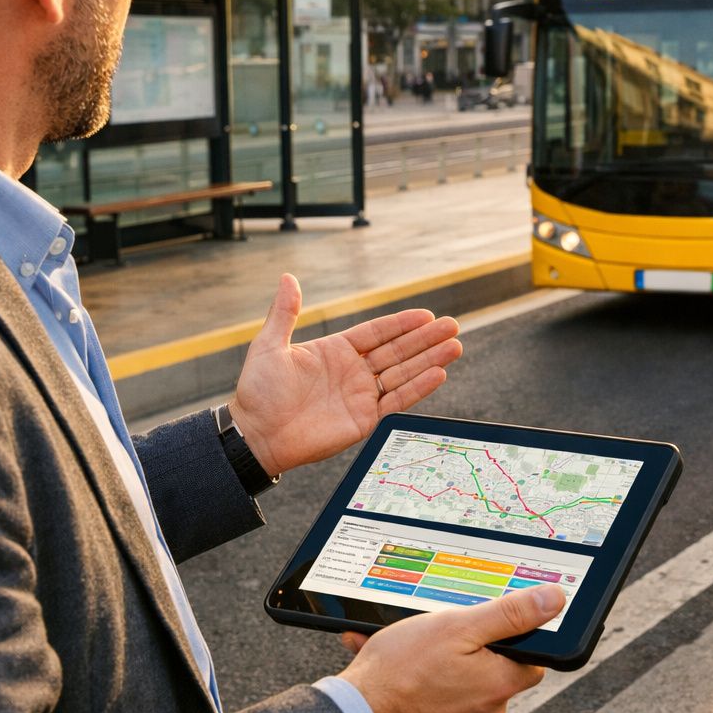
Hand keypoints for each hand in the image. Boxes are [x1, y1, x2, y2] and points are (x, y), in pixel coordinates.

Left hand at [229, 274, 461, 475]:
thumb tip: (288, 278)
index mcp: (336, 351)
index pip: (377, 333)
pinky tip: (438, 374)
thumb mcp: (270, 345)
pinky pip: (397, 401)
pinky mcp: (365, 420)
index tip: (426, 314)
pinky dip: (419, 388)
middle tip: (452, 326)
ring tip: (455, 346)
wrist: (256, 435)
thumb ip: (285, 313)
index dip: (402, 324)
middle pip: (398, 351)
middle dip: (425, 339)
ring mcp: (361, 396)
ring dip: (430, 360)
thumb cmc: (258, 392)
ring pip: (403, 373)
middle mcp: (353, 372)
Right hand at [338, 585, 564, 712]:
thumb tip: (553, 600)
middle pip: (493, 669)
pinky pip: (434, 699)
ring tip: (406, 644)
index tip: (488, 623)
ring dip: (437, 662)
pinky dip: (419, 681)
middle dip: (467, 647)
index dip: (511, 635)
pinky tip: (395, 662)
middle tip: (438, 630)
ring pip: (460, 683)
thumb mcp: (458, 626)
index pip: (530, 657)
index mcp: (499, 686)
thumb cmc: (401, 672)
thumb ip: (509, 614)